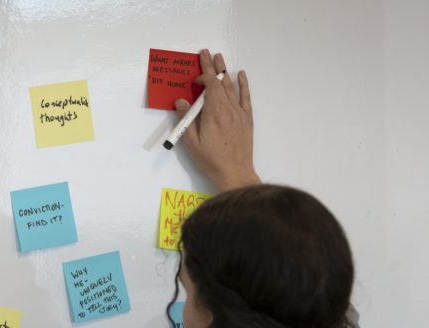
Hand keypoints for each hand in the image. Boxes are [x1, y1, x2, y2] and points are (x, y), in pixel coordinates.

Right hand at [175, 50, 259, 191]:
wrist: (234, 173)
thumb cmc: (211, 160)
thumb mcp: (191, 142)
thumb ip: (186, 119)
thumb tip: (181, 101)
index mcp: (213, 112)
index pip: (209, 85)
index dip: (202, 76)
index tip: (195, 76)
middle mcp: (228, 108)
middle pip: (220, 81)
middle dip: (212, 66)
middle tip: (207, 52)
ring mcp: (239, 113)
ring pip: (232, 87)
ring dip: (225, 71)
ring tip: (220, 58)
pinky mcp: (247, 119)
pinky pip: (246, 98)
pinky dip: (244, 85)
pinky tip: (241, 75)